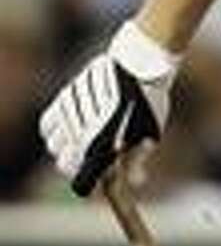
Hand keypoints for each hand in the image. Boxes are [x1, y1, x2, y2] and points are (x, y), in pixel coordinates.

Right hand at [39, 21, 179, 196]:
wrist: (139, 62)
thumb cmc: (148, 101)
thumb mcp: (148, 133)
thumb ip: (136, 161)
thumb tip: (136, 184)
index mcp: (101, 142)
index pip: (80, 176)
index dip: (88, 183)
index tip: (99, 181)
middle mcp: (80, 129)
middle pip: (64, 163)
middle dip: (77, 168)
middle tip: (92, 164)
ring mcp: (70, 113)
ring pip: (53, 144)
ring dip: (64, 150)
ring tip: (81, 146)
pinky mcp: (64, 98)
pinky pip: (47, 123)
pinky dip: (54, 131)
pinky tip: (69, 131)